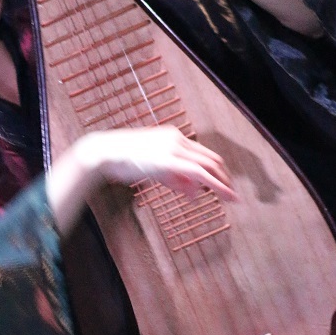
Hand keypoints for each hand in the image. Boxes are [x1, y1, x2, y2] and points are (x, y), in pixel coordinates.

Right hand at [47, 127, 235, 235]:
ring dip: (222, 183)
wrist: (103, 153)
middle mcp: (177, 139)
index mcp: (172, 137)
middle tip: (232, 194)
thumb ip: (175, 179)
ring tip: (231, 198)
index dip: (216, 170)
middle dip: (224, 177)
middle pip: (211, 158)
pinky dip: (215, 184)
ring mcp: (174, 148)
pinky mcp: (169, 160)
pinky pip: (199, 173)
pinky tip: (224, 195)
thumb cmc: (122, 161)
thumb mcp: (153, 169)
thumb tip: (195, 194)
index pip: (202, 153)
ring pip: (209, 165)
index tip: (223, 184)